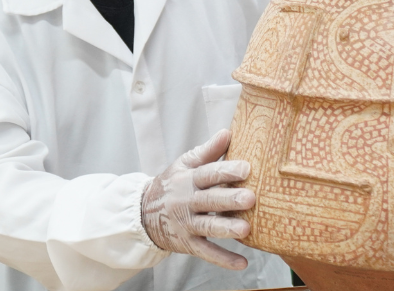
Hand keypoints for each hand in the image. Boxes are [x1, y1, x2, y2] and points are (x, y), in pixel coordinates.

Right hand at [141, 130, 255, 269]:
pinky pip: (207, 252)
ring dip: (226, 229)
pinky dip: (224, 259)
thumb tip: (228, 132)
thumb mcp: (183, 165)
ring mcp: (187, 225)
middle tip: (251, 198)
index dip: (226, 171)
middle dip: (229, 200)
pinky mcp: (188, 244)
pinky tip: (242, 263)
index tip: (247, 168)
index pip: (209, 174)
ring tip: (246, 229)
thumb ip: (207, 151)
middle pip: (210, 201)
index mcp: (188, 180)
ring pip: (208, 227)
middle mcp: (187, 202)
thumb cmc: (171, 185)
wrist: (142, 214)